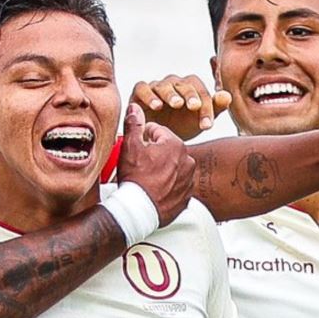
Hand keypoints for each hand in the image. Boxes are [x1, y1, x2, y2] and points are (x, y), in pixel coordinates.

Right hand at [115, 104, 194, 225]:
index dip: (143, 138)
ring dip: (163, 170)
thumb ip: (134, 123)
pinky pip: (177, 186)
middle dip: (155, 154)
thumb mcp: (129, 146)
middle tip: (140, 165)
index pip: (157, 132)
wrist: (138, 211)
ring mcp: (189, 180)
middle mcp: (188, 160)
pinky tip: (156, 190)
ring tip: (148, 179)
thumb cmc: (135, 178)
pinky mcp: (187, 197)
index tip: (136, 148)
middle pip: (168, 150)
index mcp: (175, 144)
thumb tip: (135, 106)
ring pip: (174, 168)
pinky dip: (168, 187)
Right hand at [131, 74, 230, 140]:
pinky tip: (157, 106)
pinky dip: (149, 95)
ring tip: (177, 104)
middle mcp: (174, 84)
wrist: (155, 139)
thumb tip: (227, 96)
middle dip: (191, 95)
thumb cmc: (179, 127)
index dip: (206, 107)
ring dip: (171, 94)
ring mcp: (156, 87)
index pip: (201, 92)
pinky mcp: (138, 92)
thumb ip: (214, 108)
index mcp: (190, 89)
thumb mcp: (197, 121)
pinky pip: (143, 88)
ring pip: (165, 85)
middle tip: (195, 107)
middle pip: (184, 84)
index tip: (207, 125)